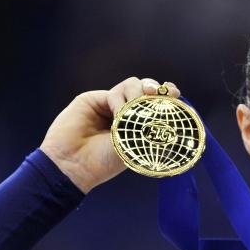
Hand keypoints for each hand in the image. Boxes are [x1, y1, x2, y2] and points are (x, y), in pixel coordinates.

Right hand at [39, 77, 181, 193]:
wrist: (75, 164)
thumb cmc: (106, 161)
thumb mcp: (135, 144)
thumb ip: (150, 125)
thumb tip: (168, 105)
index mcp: (139, 125)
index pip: (157, 104)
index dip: (167, 96)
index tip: (175, 94)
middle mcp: (126, 113)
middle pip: (146, 89)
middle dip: (155, 90)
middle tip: (156, 96)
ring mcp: (110, 105)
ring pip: (132, 85)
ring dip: (137, 96)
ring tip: (132, 115)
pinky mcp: (94, 99)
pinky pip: (115, 91)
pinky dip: (121, 101)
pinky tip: (119, 116)